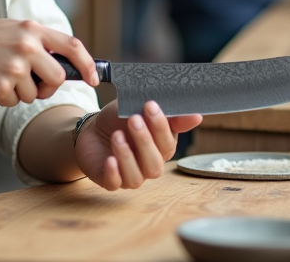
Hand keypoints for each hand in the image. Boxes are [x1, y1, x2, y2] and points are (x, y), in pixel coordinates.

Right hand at [0, 19, 98, 106]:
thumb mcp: (9, 29)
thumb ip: (35, 41)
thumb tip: (62, 63)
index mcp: (30, 28)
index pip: (72, 46)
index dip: (87, 64)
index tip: (93, 78)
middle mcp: (26, 46)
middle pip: (57, 78)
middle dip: (48, 86)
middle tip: (33, 84)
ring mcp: (14, 67)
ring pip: (34, 94)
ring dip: (20, 92)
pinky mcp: (1, 86)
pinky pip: (14, 101)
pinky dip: (4, 97)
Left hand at [75, 100, 202, 190]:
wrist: (91, 129)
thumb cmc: (119, 120)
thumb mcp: (138, 109)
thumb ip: (167, 115)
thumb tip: (197, 116)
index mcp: (160, 148)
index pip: (168, 143)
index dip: (161, 126)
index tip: (150, 106)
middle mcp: (148, 165)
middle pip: (155, 163)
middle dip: (145, 140)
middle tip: (134, 119)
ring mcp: (130, 175)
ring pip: (137, 177)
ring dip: (128, 156)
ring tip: (117, 136)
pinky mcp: (110, 181)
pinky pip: (115, 184)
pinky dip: (114, 173)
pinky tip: (110, 160)